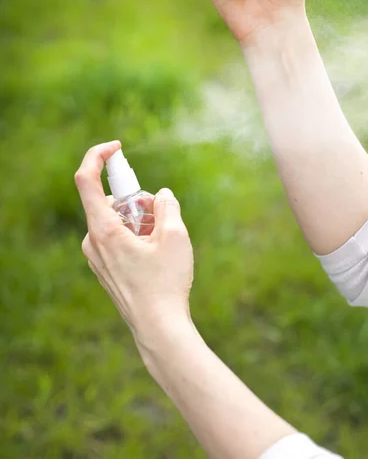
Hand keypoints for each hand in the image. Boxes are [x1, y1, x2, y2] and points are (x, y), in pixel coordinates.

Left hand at [74, 141, 193, 338]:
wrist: (159, 327)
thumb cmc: (165, 283)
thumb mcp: (175, 236)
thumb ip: (168, 205)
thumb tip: (162, 195)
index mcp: (103, 229)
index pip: (86, 180)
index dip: (98, 156)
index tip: (117, 148)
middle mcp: (93, 241)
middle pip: (110, 201)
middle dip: (138, 199)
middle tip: (162, 213)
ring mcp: (97, 256)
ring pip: (116, 220)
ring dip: (140, 219)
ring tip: (163, 239)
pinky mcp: (105, 267)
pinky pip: (117, 238)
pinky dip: (136, 234)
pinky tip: (156, 253)